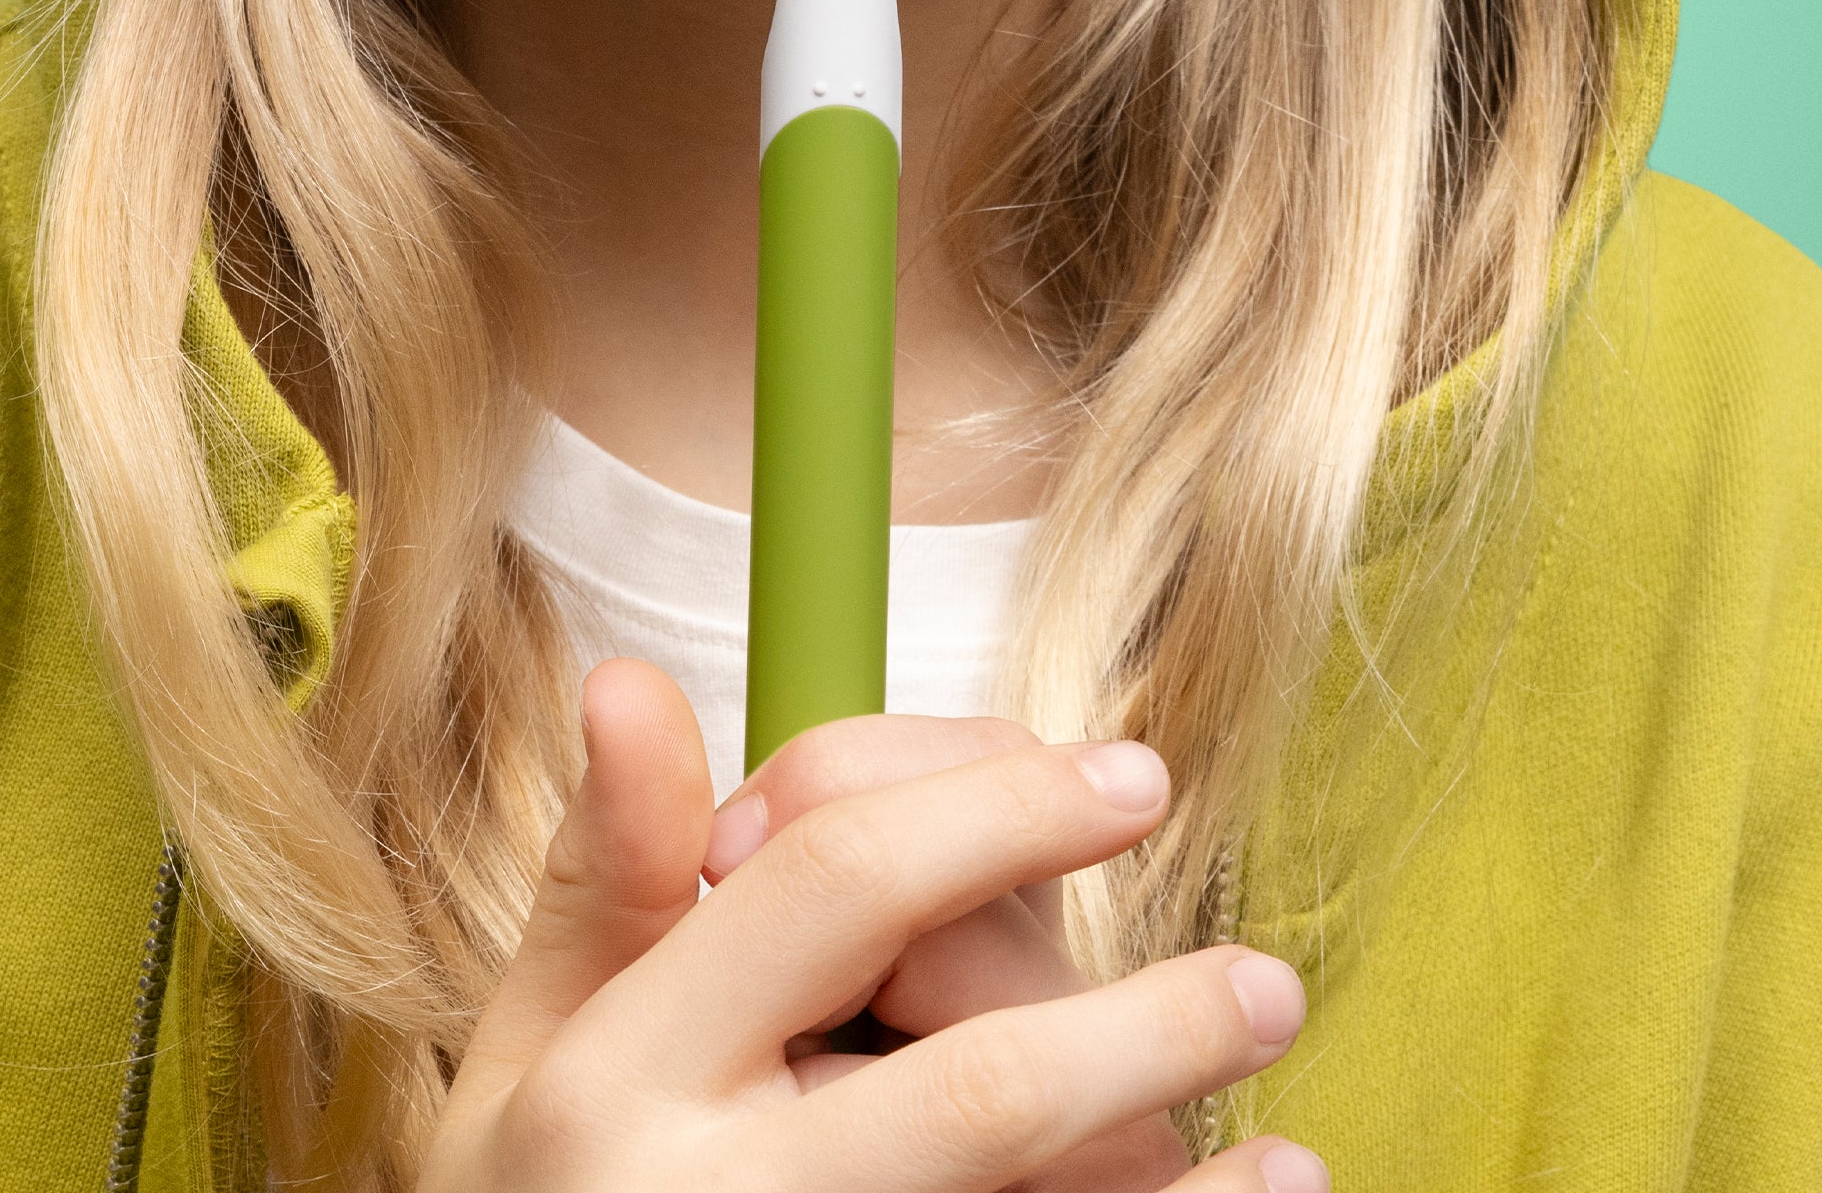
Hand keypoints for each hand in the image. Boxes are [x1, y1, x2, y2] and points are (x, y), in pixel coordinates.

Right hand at [423, 660, 1324, 1192]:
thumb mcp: (530, 1046)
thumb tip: (630, 678)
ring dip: (1182, 1179)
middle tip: (1269, 984)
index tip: (1129, 773)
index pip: (832, 887)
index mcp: (623, 1077)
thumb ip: (604, 876)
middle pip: (979, 1088)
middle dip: (1141, 1026)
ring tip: (1291, 1143)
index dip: (995, 806)